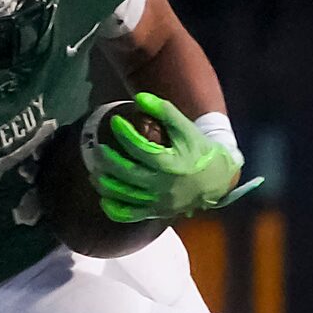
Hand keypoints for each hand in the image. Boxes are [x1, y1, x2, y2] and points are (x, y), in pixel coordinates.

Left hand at [87, 93, 262, 223]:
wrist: (217, 180)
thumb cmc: (198, 150)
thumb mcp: (186, 128)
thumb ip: (164, 111)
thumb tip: (139, 97)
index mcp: (171, 164)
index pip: (141, 149)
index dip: (125, 134)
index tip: (115, 121)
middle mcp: (163, 186)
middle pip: (128, 174)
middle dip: (108, 161)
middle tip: (100, 149)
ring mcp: (158, 202)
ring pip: (125, 196)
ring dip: (105, 183)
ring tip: (95, 170)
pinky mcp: (156, 212)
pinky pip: (129, 215)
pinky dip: (113, 208)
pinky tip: (104, 197)